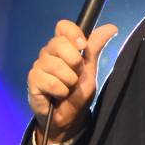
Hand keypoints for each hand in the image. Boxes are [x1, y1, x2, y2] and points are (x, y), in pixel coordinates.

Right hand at [25, 19, 118, 144]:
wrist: (69, 118)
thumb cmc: (78, 92)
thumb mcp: (91, 69)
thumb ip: (95, 48)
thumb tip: (112, 27)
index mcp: (62, 46)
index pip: (63, 26)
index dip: (73, 34)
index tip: (82, 47)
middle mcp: (48, 52)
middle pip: (59, 43)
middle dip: (75, 63)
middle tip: (75, 76)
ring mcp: (39, 65)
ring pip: (57, 65)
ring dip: (69, 81)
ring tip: (67, 88)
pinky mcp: (33, 80)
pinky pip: (51, 82)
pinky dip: (60, 92)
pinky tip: (58, 95)